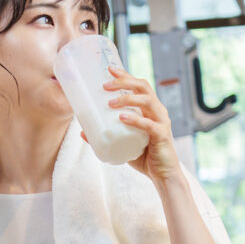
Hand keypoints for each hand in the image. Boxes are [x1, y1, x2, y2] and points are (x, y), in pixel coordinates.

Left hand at [79, 65, 180, 183]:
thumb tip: (82, 132)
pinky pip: (149, 125)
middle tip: (105, 86)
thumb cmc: (144, 157)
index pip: (139, 86)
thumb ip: (105, 136)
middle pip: (143, 87)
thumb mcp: (122, 143)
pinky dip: (135, 120)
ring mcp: (161, 122)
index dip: (125, 75)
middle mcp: (157, 111)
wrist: (162, 175)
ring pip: (147, 102)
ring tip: (110, 103)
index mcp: (150, 109)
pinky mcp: (162, 136)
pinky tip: (123, 118)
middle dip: (124, 82)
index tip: (110, 69)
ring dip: (128, 99)